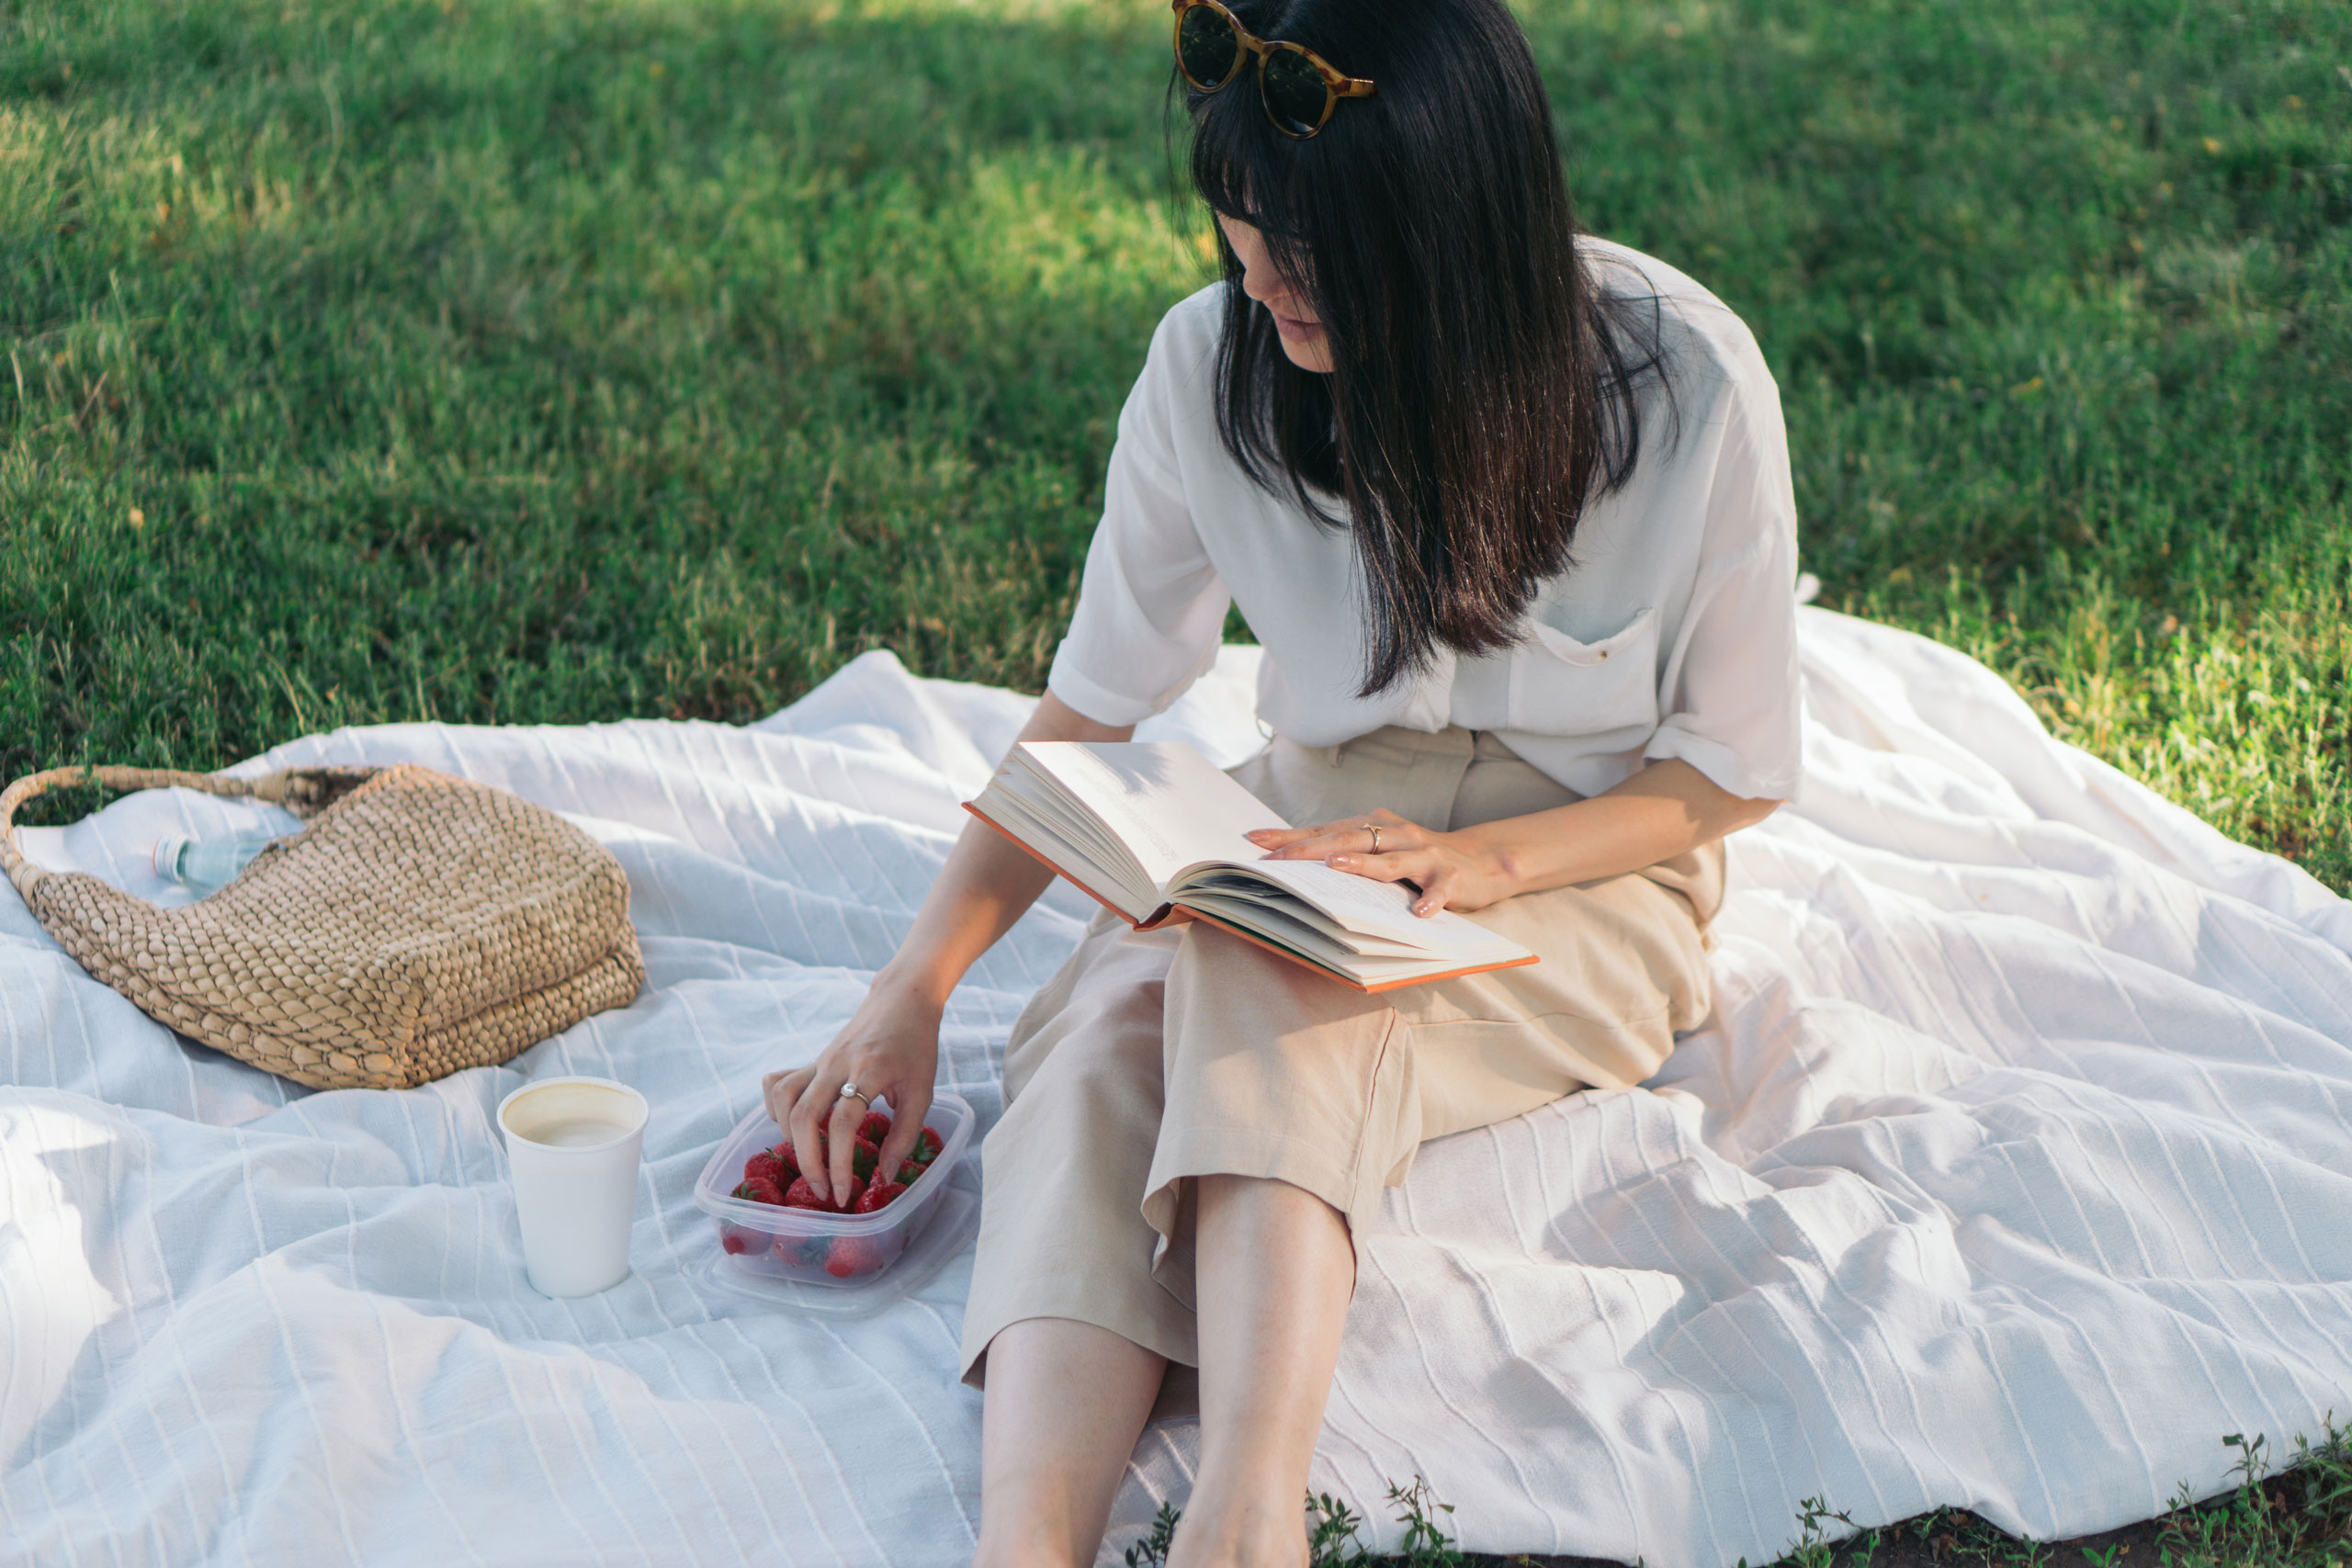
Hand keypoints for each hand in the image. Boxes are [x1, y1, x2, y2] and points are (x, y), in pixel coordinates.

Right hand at [761, 973, 941, 1205]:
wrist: (902, 999)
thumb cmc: (916, 1046)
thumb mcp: (922, 1091)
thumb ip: (904, 1135)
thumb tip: (884, 1176)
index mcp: (869, 1070)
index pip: (842, 1123)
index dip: (838, 1163)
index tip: (842, 1194)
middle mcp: (836, 1064)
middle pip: (803, 1115)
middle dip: (807, 1161)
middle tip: (822, 1191)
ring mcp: (820, 1060)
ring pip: (783, 1098)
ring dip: (788, 1135)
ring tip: (810, 1158)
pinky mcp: (812, 1060)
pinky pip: (779, 1084)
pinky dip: (777, 1108)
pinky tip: (792, 1125)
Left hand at [1244, 808, 1515, 915]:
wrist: (1481, 859)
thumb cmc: (1418, 857)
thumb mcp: (1379, 850)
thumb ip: (1344, 855)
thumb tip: (1292, 861)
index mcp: (1373, 827)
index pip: (1324, 831)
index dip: (1290, 837)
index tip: (1252, 840)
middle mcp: (1395, 834)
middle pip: (1349, 841)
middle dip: (1310, 850)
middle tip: (1277, 859)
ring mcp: (1424, 854)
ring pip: (1391, 860)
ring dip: (1363, 865)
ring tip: (1335, 869)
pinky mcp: (1451, 876)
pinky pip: (1439, 890)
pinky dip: (1430, 900)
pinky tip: (1421, 913)